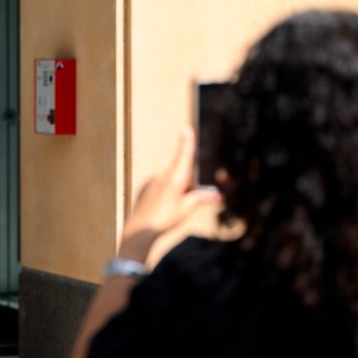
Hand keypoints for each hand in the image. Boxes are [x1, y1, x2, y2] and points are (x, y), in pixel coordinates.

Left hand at [119, 126, 220, 262]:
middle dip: (187, 184)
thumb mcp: (187, 208)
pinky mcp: (145, 187)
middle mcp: (163, 175)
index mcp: (175, 178)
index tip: (187, 128)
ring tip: (172, 209)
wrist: (140, 229)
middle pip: (180, 172)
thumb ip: (201, 198)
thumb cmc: (166, 219)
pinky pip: (160, 186)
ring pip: (170, 180)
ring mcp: (152, 180)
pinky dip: (165, 193)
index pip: (184, 155)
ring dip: (177, 189)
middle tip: (186, 202)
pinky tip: (162, 208)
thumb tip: (216, 195)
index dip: (187, 141)